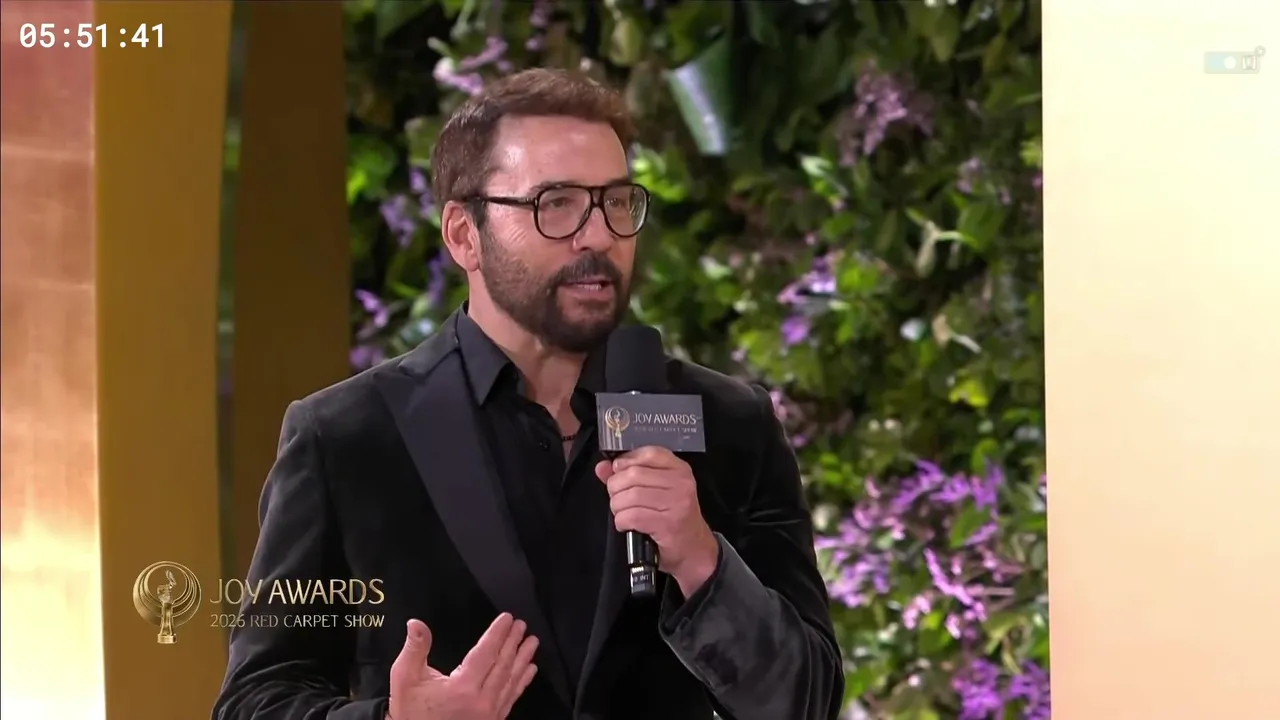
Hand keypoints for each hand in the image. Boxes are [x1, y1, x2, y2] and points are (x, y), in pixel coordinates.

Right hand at [388, 614, 537, 719]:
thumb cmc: (410, 711)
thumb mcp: (405, 678)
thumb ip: (415, 649)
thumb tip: (416, 624)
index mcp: (462, 688)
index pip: (486, 653)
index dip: (497, 634)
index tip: (507, 619)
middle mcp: (481, 702)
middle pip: (502, 666)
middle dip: (513, 643)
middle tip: (521, 626)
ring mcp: (490, 714)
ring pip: (511, 681)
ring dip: (522, 660)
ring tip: (532, 643)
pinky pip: (511, 698)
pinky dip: (522, 682)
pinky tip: (529, 670)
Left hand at [595, 446, 719, 594]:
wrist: (694, 549)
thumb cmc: (673, 517)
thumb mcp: (657, 491)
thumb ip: (628, 475)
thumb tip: (602, 467)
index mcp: (680, 470)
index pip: (648, 454)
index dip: (626, 461)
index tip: (618, 472)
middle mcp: (681, 483)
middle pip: (634, 474)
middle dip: (616, 487)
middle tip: (618, 498)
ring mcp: (676, 504)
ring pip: (630, 496)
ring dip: (617, 506)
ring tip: (622, 513)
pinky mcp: (667, 524)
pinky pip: (632, 516)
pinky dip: (622, 521)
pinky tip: (626, 524)